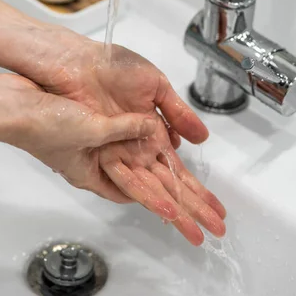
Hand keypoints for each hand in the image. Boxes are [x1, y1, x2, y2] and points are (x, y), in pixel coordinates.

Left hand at [19, 33, 225, 244]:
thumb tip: (202, 138)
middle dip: (191, 208)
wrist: (78, 65)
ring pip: (147, 190)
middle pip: (167, 185)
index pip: (178, 169)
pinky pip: (117, 184)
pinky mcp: (93, 160)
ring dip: (170, 209)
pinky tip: (161, 209)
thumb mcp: (155, 85)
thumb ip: (177, 112)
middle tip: (216, 230)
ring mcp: (116, 156)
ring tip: (192, 230)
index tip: (217, 209)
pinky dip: (139, 196)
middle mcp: (135, 149)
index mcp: (151, 132)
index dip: (197, 189)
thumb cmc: (115, 68)